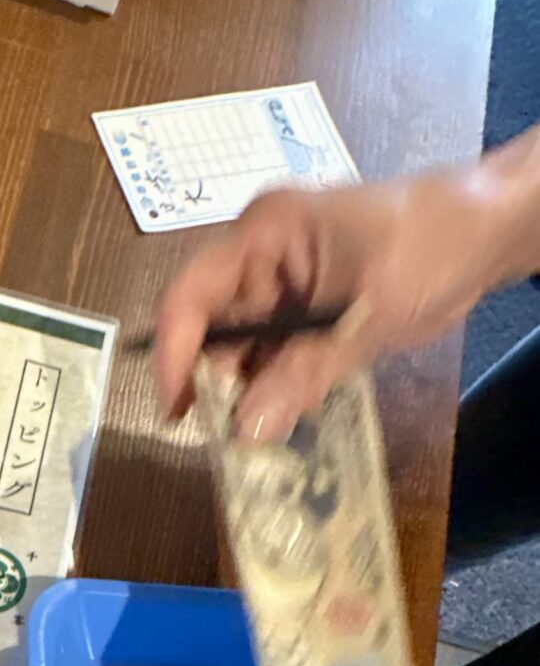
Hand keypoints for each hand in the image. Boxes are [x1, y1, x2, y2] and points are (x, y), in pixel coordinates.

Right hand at [152, 173, 503, 440]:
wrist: (490, 230)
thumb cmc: (433, 244)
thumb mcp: (369, 312)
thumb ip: (306, 372)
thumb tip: (247, 431)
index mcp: (264, 233)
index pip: (191, 295)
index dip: (174, 354)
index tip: (177, 410)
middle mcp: (259, 257)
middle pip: (208, 326)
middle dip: (211, 381)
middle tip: (219, 435)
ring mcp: (281, 284)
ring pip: (239, 348)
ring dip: (244, 391)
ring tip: (252, 434)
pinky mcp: (302, 310)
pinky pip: (272, 354)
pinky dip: (274, 387)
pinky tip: (281, 417)